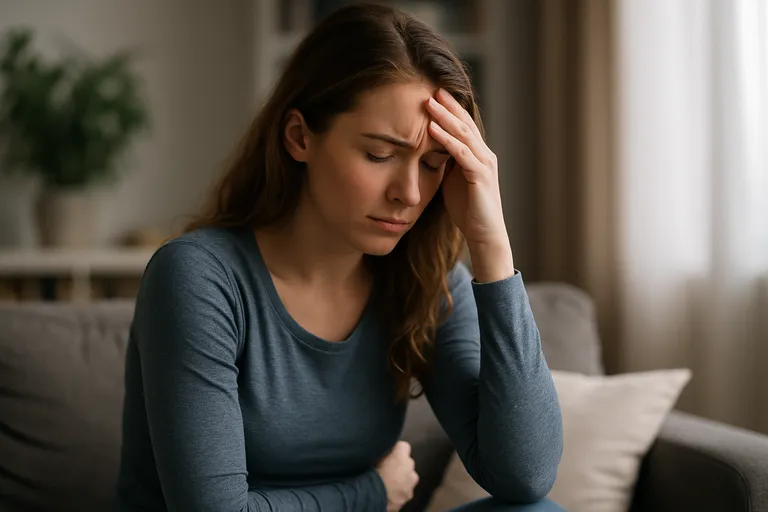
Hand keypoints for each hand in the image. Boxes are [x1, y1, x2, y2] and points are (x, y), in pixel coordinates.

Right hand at [375, 441, 418, 511]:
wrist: (371, 496)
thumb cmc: (370, 472)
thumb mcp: (372, 456)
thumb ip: (382, 452)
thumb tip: (382, 450)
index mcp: (400, 453)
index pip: (403, 446)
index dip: (395, 450)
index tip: (388, 455)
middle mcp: (409, 465)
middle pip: (407, 463)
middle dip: (400, 466)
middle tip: (387, 470)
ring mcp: (411, 482)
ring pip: (409, 478)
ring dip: (402, 479)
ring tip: (389, 483)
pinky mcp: (408, 495)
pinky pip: (406, 491)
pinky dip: (400, 492)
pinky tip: (390, 493)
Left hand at [426, 89, 514, 281]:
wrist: (484, 235)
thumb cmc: (468, 210)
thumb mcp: (453, 180)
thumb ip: (446, 163)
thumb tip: (428, 148)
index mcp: (478, 154)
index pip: (463, 125)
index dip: (449, 108)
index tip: (432, 93)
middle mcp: (485, 154)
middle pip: (464, 123)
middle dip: (447, 105)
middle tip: (430, 87)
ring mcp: (485, 164)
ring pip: (463, 134)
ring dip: (444, 117)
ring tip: (428, 102)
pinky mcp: (480, 176)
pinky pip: (461, 153)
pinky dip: (446, 139)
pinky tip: (431, 128)